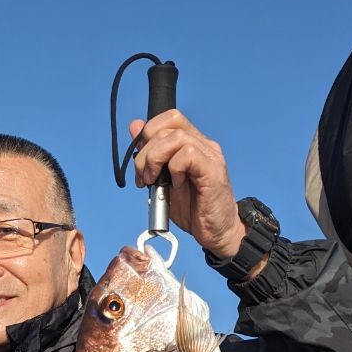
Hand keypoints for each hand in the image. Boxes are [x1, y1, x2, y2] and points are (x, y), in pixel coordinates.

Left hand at [129, 111, 245, 259]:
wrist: (217, 233)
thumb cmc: (193, 209)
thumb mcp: (162, 180)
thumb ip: (150, 153)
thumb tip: (134, 126)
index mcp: (191, 143)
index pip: (168, 118)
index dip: (148, 134)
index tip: (141, 164)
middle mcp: (203, 144)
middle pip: (167, 125)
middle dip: (145, 152)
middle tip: (143, 178)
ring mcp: (210, 156)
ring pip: (175, 138)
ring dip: (155, 160)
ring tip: (154, 182)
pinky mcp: (213, 171)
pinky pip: (187, 155)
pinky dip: (174, 169)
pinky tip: (175, 185)